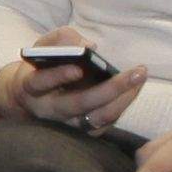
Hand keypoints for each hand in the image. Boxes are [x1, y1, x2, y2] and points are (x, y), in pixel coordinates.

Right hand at [6, 55, 144, 132]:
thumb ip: (62, 40)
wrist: (32, 100)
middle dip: (110, 89)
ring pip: (98, 117)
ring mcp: (66, 124)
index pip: (41, 82)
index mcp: (32, 87)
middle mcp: (48, 110)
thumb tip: (89, 47)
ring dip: (123, 99)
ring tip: (139, 77)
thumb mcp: (43, 48)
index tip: (78, 68)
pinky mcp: (83, 131)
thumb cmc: (42, 67)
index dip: (58, 76)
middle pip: (79, 104)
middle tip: (137, 72)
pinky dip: (123, 104)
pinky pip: (107, 122)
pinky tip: (134, 87)